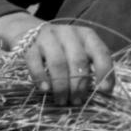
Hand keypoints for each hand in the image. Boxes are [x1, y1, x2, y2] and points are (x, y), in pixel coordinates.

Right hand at [0, 13, 114, 105]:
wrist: (25, 29)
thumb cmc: (60, 46)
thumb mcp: (78, 50)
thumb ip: (90, 65)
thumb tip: (104, 90)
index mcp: (86, 36)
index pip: (101, 52)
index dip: (105, 71)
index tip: (105, 89)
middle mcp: (69, 33)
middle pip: (78, 61)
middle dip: (79, 85)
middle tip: (76, 101)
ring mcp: (48, 37)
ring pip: (58, 63)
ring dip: (62, 86)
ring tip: (62, 100)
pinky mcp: (29, 44)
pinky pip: (35, 62)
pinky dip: (41, 78)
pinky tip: (45, 90)